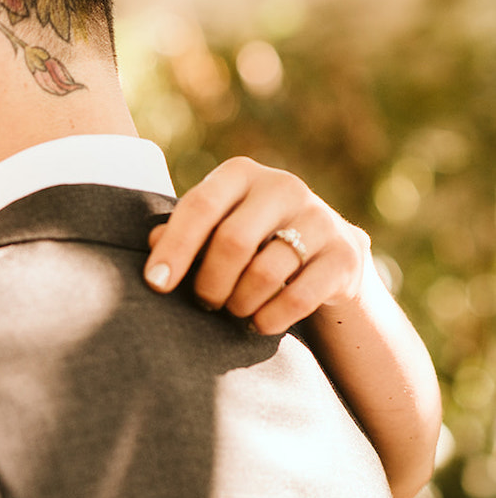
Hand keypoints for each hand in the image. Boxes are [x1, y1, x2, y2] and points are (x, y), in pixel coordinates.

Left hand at [144, 156, 371, 334]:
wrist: (324, 257)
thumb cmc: (249, 241)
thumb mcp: (213, 229)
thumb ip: (180, 233)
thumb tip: (152, 242)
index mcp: (241, 174)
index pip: (200, 207)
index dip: (174, 248)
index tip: (156, 283)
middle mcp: (283, 186)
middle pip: (232, 242)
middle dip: (209, 283)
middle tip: (204, 302)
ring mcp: (320, 218)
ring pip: (264, 273)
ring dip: (239, 303)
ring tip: (233, 310)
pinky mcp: (346, 254)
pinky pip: (298, 297)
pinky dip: (269, 319)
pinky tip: (259, 323)